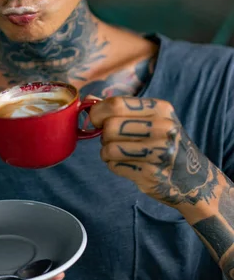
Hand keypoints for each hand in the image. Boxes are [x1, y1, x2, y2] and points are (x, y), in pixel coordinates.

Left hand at [89, 96, 218, 207]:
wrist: (192, 179)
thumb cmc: (163, 143)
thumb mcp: (151, 119)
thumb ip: (120, 109)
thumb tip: (88, 100)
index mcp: (160, 109)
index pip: (116, 104)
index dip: (98, 112)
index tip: (95, 119)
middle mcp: (163, 128)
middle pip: (110, 127)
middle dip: (103, 134)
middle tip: (111, 139)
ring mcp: (158, 153)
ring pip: (109, 148)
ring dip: (106, 152)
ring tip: (118, 152)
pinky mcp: (150, 174)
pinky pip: (114, 166)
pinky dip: (114, 165)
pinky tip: (127, 164)